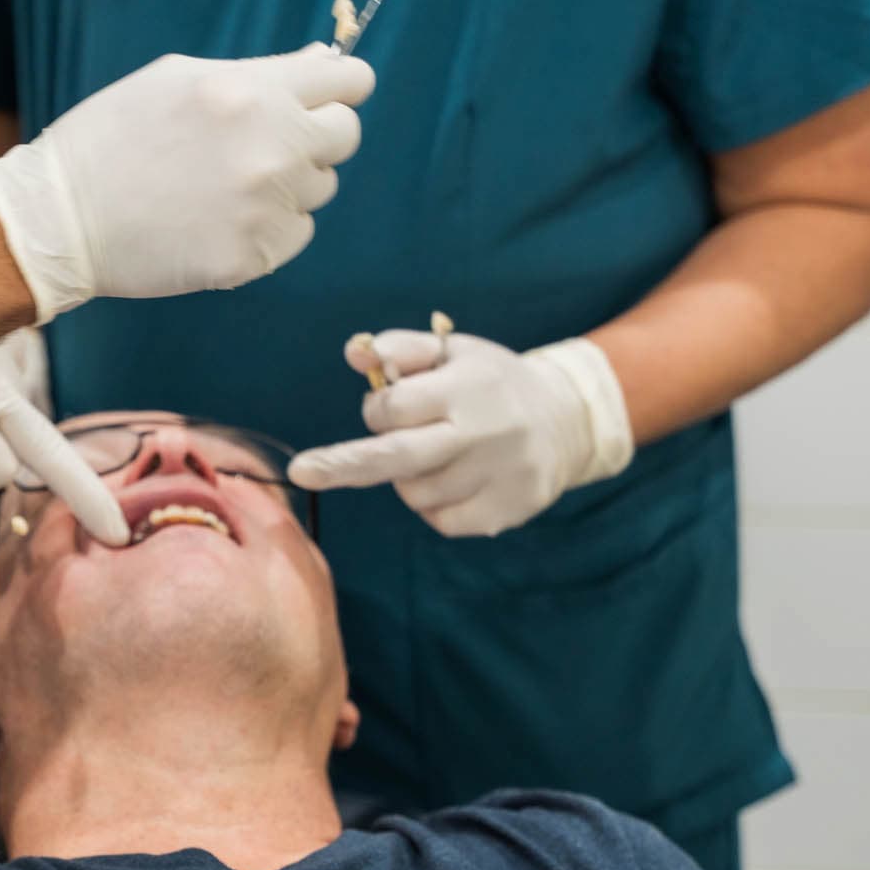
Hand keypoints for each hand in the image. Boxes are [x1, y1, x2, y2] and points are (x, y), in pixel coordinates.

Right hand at [0, 45, 375, 323]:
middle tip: (270, 144)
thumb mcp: (179, 79)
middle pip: (345, 136)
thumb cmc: (113, 137)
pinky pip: (295, 234)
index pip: (349, 82)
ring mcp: (265, 207)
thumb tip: (327, 65)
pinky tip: (220, 219)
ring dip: (289, 184)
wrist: (62, 218)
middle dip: (318, 134)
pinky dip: (269, 227)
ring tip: (226, 183)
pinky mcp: (253, 256)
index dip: (343, 87)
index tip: (330, 97)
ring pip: (320, 189)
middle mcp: (271, 147)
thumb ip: (261, 72)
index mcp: (252, 92)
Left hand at [288, 330, 634, 537]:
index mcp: (469, 386)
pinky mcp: (504, 513)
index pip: (393, 408)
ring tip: (440, 453)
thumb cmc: (490, 383)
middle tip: (301, 471)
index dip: (380, 409)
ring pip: (414, 493)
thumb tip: (354, 352)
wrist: (568, 422)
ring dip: (407, 477)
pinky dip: (434, 504)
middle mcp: (486, 432)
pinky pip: (440, 520)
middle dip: (341, 465)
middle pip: (396, 458)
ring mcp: (498, 477)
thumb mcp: (453, 352)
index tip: (390, 406)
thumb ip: (401, 349)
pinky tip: (459, 479)